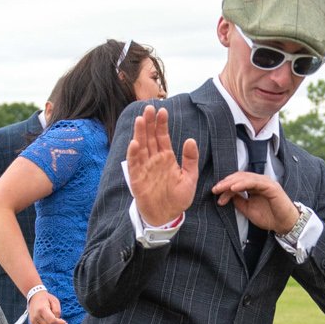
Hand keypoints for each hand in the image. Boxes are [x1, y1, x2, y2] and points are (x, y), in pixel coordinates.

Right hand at [28, 290, 65, 323]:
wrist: (35, 297)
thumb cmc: (46, 299)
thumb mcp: (55, 301)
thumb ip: (57, 311)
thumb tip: (59, 322)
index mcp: (42, 309)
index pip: (52, 321)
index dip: (60, 323)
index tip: (65, 322)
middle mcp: (36, 316)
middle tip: (60, 321)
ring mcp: (33, 321)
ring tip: (54, 323)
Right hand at [126, 104, 198, 225]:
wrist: (167, 216)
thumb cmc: (178, 198)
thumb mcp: (190, 178)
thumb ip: (190, 160)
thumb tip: (190, 140)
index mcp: (166, 158)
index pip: (162, 137)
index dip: (162, 124)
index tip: (163, 111)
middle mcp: (154, 160)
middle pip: (150, 137)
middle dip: (149, 123)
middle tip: (149, 107)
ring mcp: (145, 168)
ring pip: (141, 147)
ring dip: (140, 133)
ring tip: (141, 119)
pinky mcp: (137, 178)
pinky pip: (134, 164)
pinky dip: (134, 154)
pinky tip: (135, 143)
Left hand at [212, 171, 297, 232]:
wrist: (285, 224)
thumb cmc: (269, 217)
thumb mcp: (248, 210)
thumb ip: (239, 201)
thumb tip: (227, 196)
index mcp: (254, 186)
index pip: (237, 181)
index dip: (225, 186)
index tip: (216, 194)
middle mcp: (260, 182)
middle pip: (239, 177)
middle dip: (225, 182)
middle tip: (215, 189)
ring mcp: (266, 182)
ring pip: (245, 177)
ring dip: (231, 182)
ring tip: (221, 188)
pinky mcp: (271, 186)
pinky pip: (254, 182)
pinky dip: (243, 184)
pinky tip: (233, 188)